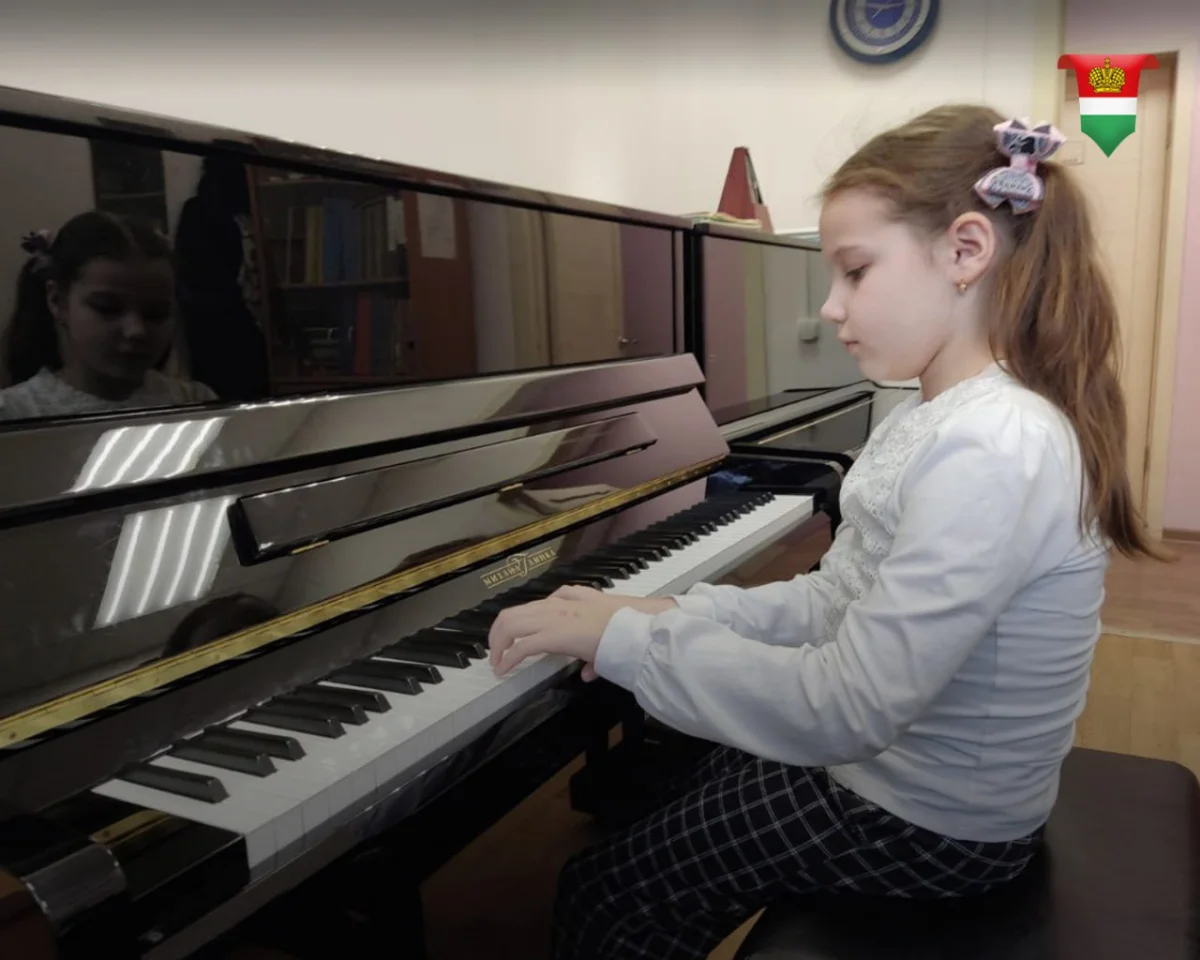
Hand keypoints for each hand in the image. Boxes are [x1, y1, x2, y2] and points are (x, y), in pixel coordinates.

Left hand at [488, 584, 675, 679]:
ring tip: (496, 661)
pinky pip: (521, 647)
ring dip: (498, 644)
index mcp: (572, 599)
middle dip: (500, 632)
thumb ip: (594, 655)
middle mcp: (558, 605)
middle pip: (515, 612)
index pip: (539, 604)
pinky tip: (503, 669)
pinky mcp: (552, 636)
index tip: (517, 634)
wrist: (633, 631)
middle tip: (497, 650)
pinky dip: (508, 659)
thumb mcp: (608, 637)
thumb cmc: (626, 631)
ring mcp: (553, 618)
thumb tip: (589, 672)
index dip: (523, 620)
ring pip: (511, 624)